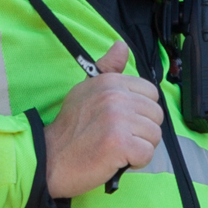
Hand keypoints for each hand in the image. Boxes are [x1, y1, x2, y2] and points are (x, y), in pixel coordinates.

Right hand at [43, 43, 163, 198]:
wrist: (51, 157)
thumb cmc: (71, 128)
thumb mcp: (86, 89)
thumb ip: (108, 68)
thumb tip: (122, 45)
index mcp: (111, 82)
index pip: (151, 93)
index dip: (141, 111)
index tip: (122, 121)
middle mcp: (115, 96)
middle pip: (156, 115)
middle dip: (142, 131)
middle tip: (119, 137)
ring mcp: (118, 119)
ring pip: (154, 135)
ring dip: (140, 147)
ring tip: (117, 148)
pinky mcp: (120, 142)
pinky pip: (147, 153)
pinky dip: (136, 161)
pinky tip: (117, 159)